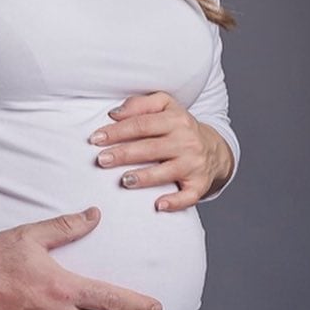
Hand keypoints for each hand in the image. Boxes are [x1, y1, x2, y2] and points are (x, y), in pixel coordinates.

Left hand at [88, 92, 234, 210]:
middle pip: (151, 148)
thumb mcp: (164, 105)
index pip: (142, 124)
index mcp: (176, 120)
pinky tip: (159, 205)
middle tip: (101, 160)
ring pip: (167, 171)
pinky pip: (189, 196)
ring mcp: (194, 164)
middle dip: (124, 154)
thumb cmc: (179, 127)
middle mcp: (187, 141)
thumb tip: (114, 114)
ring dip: (145, 177)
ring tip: (124, 180)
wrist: (214, 148)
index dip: (117, 131)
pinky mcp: (200, 184)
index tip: (96, 139)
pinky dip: (175, 202)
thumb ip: (139, 104)